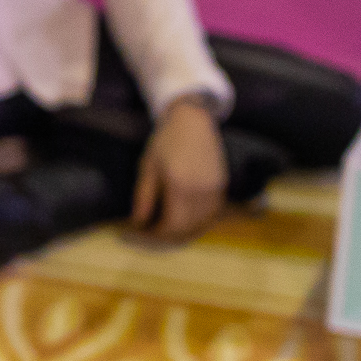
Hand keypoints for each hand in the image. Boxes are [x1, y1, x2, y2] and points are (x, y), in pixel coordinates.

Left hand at [132, 97, 228, 241]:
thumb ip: (144, 197)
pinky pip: (211, 216)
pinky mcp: (222, 187)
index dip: (153, 235)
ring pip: (200, 226)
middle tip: (146, 235)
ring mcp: (215, 190)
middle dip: (164, 238)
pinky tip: (182, 222)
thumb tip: (138, 223)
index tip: (137, 233)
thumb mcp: (148, 167)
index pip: (170, 226)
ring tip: (161, 231)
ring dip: (181, 234)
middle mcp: (201, 191)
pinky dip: (196, 224)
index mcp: (180, 185)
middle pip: (185, 230)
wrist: (193, 121)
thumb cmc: (166, 141)